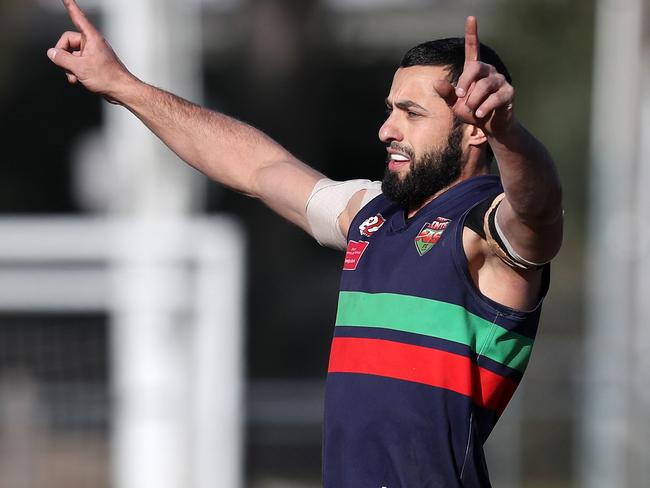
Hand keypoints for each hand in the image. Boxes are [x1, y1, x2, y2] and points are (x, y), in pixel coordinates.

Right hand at [47, 0, 132, 101]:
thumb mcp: (80, 67)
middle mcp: (92, 43)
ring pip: (72, 55)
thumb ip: (62, 59)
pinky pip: (78, 63)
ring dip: (70, 67)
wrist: (121, 90)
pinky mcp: (94, 63)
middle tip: (67, 67)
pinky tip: (78, 79)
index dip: (71, 7)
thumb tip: (52, 53)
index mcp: (91, 38)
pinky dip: (75, 71)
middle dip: (64, 55)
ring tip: (76, 76)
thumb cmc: (108, 77)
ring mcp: (93, 53)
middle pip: (68, 42)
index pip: (78, 18)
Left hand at [434, 16, 514, 135]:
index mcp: (474, 70)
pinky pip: (495, 98)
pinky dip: (484, 108)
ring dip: (473, 100)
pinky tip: (480, 114)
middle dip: (464, 83)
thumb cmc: (471, 111)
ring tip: (472, 110)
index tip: (470, 18)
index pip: (473, 48)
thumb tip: (436, 83)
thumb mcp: (454, 104)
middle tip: (458, 96)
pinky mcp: (508, 92)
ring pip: (484, 85)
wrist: (489, 126)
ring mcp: (500, 80)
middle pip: (475, 68)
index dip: (471, 33)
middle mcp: (488, 71)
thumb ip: (446, 93)